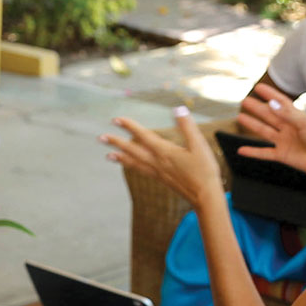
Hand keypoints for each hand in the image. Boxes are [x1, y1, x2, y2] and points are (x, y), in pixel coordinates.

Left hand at [101, 107, 223, 210]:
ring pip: (134, 163)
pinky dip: (131, 166)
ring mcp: (157, 172)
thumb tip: (178, 109)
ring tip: (108, 155)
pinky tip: (128, 165)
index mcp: (164, 152)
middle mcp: (157, 162)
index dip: (129, 126)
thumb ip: (187, 126)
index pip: (143, 135)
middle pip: (132, 150)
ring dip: (120, 158)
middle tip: (101, 137)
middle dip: (116, 143)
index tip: (116, 119)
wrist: (205, 196)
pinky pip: (141, 170)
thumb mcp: (199, 145)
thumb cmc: (204, 171)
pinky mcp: (160, 179)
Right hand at [237, 85, 305, 183]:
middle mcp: (288, 128)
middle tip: (244, 100)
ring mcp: (284, 141)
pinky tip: (241, 150)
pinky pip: (264, 153)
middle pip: (269, 116)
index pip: (281, 103)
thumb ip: (287, 114)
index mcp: (297, 118)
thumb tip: (270, 104)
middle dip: (257, 108)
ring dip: (252, 124)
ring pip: (264, 131)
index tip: (258, 87)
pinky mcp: (282, 155)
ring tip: (240, 117)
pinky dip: (252, 152)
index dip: (270, 94)